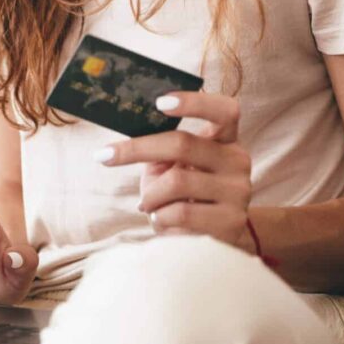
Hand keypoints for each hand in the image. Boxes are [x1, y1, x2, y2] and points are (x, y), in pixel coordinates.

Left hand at [95, 91, 252, 249]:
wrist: (213, 241)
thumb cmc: (185, 196)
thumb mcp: (172, 168)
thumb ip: (161, 151)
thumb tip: (124, 143)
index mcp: (225, 140)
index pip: (224, 110)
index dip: (194, 103)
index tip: (159, 102)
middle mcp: (237, 161)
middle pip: (183, 144)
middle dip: (137, 149)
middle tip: (105, 156)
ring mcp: (239, 192)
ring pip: (177, 182)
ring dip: (150, 195)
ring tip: (148, 205)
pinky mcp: (231, 222)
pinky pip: (181, 213)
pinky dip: (160, 217)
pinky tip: (163, 220)